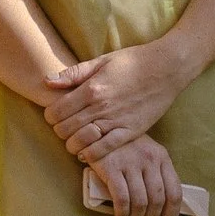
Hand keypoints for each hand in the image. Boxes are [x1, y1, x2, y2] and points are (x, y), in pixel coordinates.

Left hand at [44, 35, 186, 164]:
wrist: (167, 68)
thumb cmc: (133, 61)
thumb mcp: (102, 61)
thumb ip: (74, 73)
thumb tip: (47, 81)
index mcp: (91, 89)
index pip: (56, 112)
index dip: (50, 116)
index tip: (54, 115)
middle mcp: (100, 107)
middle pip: (65, 129)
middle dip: (59, 130)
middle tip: (63, 127)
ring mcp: (115, 121)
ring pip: (81, 142)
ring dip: (72, 144)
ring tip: (74, 139)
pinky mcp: (130, 132)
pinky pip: (104, 149)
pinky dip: (91, 154)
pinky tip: (86, 152)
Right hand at [78, 139, 188, 215]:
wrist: (98, 129)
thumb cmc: (124, 146)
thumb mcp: (147, 153)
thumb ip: (156, 173)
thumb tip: (162, 207)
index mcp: (162, 157)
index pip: (174, 193)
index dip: (170, 215)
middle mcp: (149, 160)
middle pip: (157, 201)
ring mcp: (130, 164)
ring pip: (140, 203)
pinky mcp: (112, 168)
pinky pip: (122, 199)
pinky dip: (123, 213)